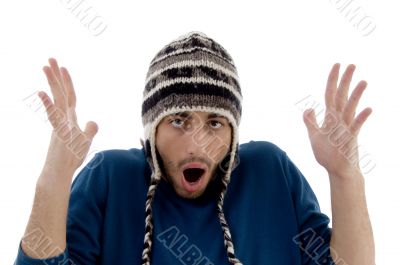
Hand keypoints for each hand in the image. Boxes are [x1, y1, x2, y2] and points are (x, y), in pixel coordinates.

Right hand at [38, 58, 97, 177]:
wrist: (60, 172)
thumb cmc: (71, 158)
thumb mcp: (85, 141)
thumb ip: (89, 130)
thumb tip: (92, 121)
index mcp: (69, 118)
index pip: (69, 96)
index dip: (67, 82)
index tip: (63, 67)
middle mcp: (63, 118)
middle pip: (61, 93)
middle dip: (57, 76)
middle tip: (50, 59)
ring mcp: (59, 125)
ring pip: (56, 100)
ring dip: (52, 83)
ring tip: (45, 66)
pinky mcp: (58, 134)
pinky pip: (53, 117)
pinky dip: (48, 105)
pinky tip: (42, 93)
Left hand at [303, 63, 371, 178]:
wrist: (336, 170)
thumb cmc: (327, 154)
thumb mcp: (314, 135)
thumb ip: (310, 121)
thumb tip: (308, 108)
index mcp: (330, 117)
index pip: (330, 94)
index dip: (332, 80)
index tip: (336, 65)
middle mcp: (339, 119)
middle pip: (341, 96)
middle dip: (345, 81)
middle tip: (351, 64)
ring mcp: (346, 128)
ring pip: (351, 108)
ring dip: (356, 96)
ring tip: (363, 81)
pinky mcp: (351, 139)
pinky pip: (357, 127)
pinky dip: (361, 118)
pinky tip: (368, 109)